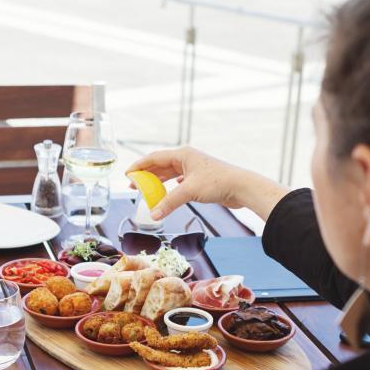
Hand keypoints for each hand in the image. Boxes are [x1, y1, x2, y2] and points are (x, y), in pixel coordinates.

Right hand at [126, 146, 289, 219]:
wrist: (241, 187)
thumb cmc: (218, 182)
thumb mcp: (189, 191)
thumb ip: (169, 202)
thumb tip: (153, 215)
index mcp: (182, 155)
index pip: (154, 158)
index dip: (139, 166)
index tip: (128, 174)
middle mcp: (187, 159)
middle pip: (161, 165)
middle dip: (147, 176)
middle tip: (134, 186)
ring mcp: (194, 169)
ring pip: (170, 174)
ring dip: (158, 182)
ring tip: (147, 191)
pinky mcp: (200, 179)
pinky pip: (180, 182)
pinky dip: (171, 187)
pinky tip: (168, 192)